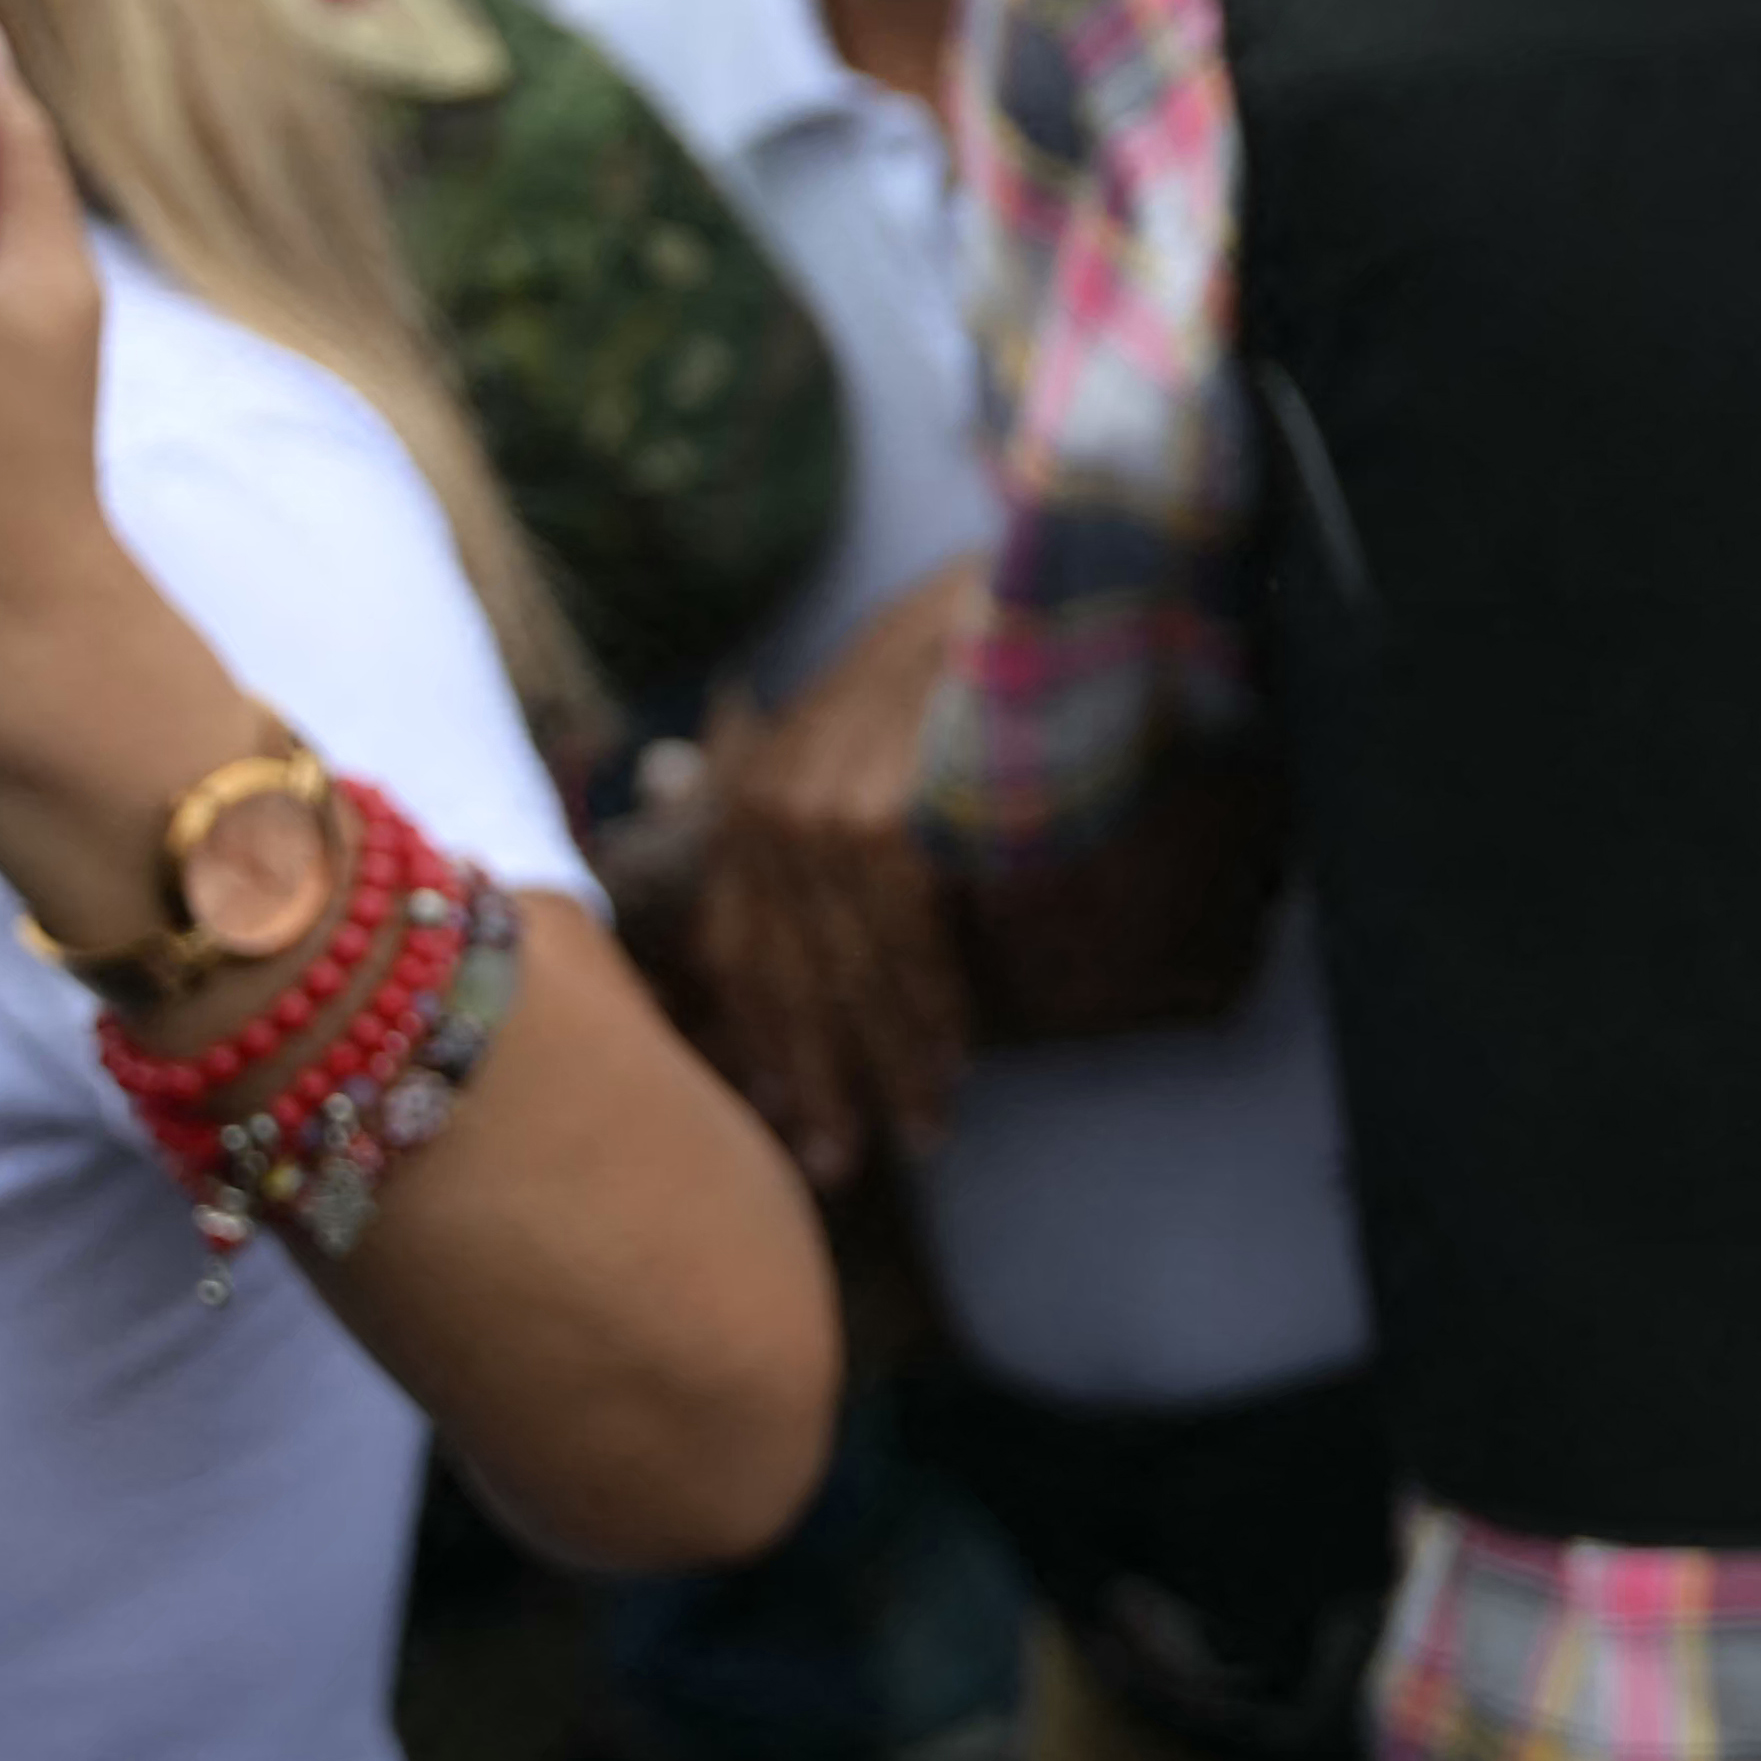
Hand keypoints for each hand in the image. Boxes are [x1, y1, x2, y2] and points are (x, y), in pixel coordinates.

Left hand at [687, 558, 979, 1183]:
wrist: (1021, 595)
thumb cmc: (955, 677)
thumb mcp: (863, 753)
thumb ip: (826, 845)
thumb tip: (818, 969)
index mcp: (754, 796)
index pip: (739, 948)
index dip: (761, 1041)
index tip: (783, 1120)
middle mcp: (771, 806)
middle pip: (785, 977)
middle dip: (816, 1078)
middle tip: (839, 1165)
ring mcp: (825, 813)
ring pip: (849, 974)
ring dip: (887, 1062)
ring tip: (919, 1132)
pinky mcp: (889, 822)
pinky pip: (907, 947)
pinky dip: (931, 1011)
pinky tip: (951, 1061)